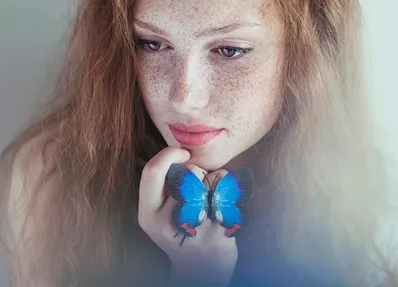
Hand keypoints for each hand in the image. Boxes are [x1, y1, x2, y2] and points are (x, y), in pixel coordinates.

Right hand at [138, 147, 237, 285]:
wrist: (201, 269)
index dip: (169, 154)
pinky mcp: (220, 229)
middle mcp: (167, 223)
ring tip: (212, 197)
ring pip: (213, 178)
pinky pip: (229, 191)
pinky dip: (231, 190)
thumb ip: (162, 184)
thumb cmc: (181, 229)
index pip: (151, 171)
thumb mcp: (158, 213)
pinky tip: (225, 204)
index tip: (183, 153)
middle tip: (198, 187)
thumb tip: (181, 147)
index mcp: (147, 215)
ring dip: (217, 180)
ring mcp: (195, 227)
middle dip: (198, 171)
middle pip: (188, 171)